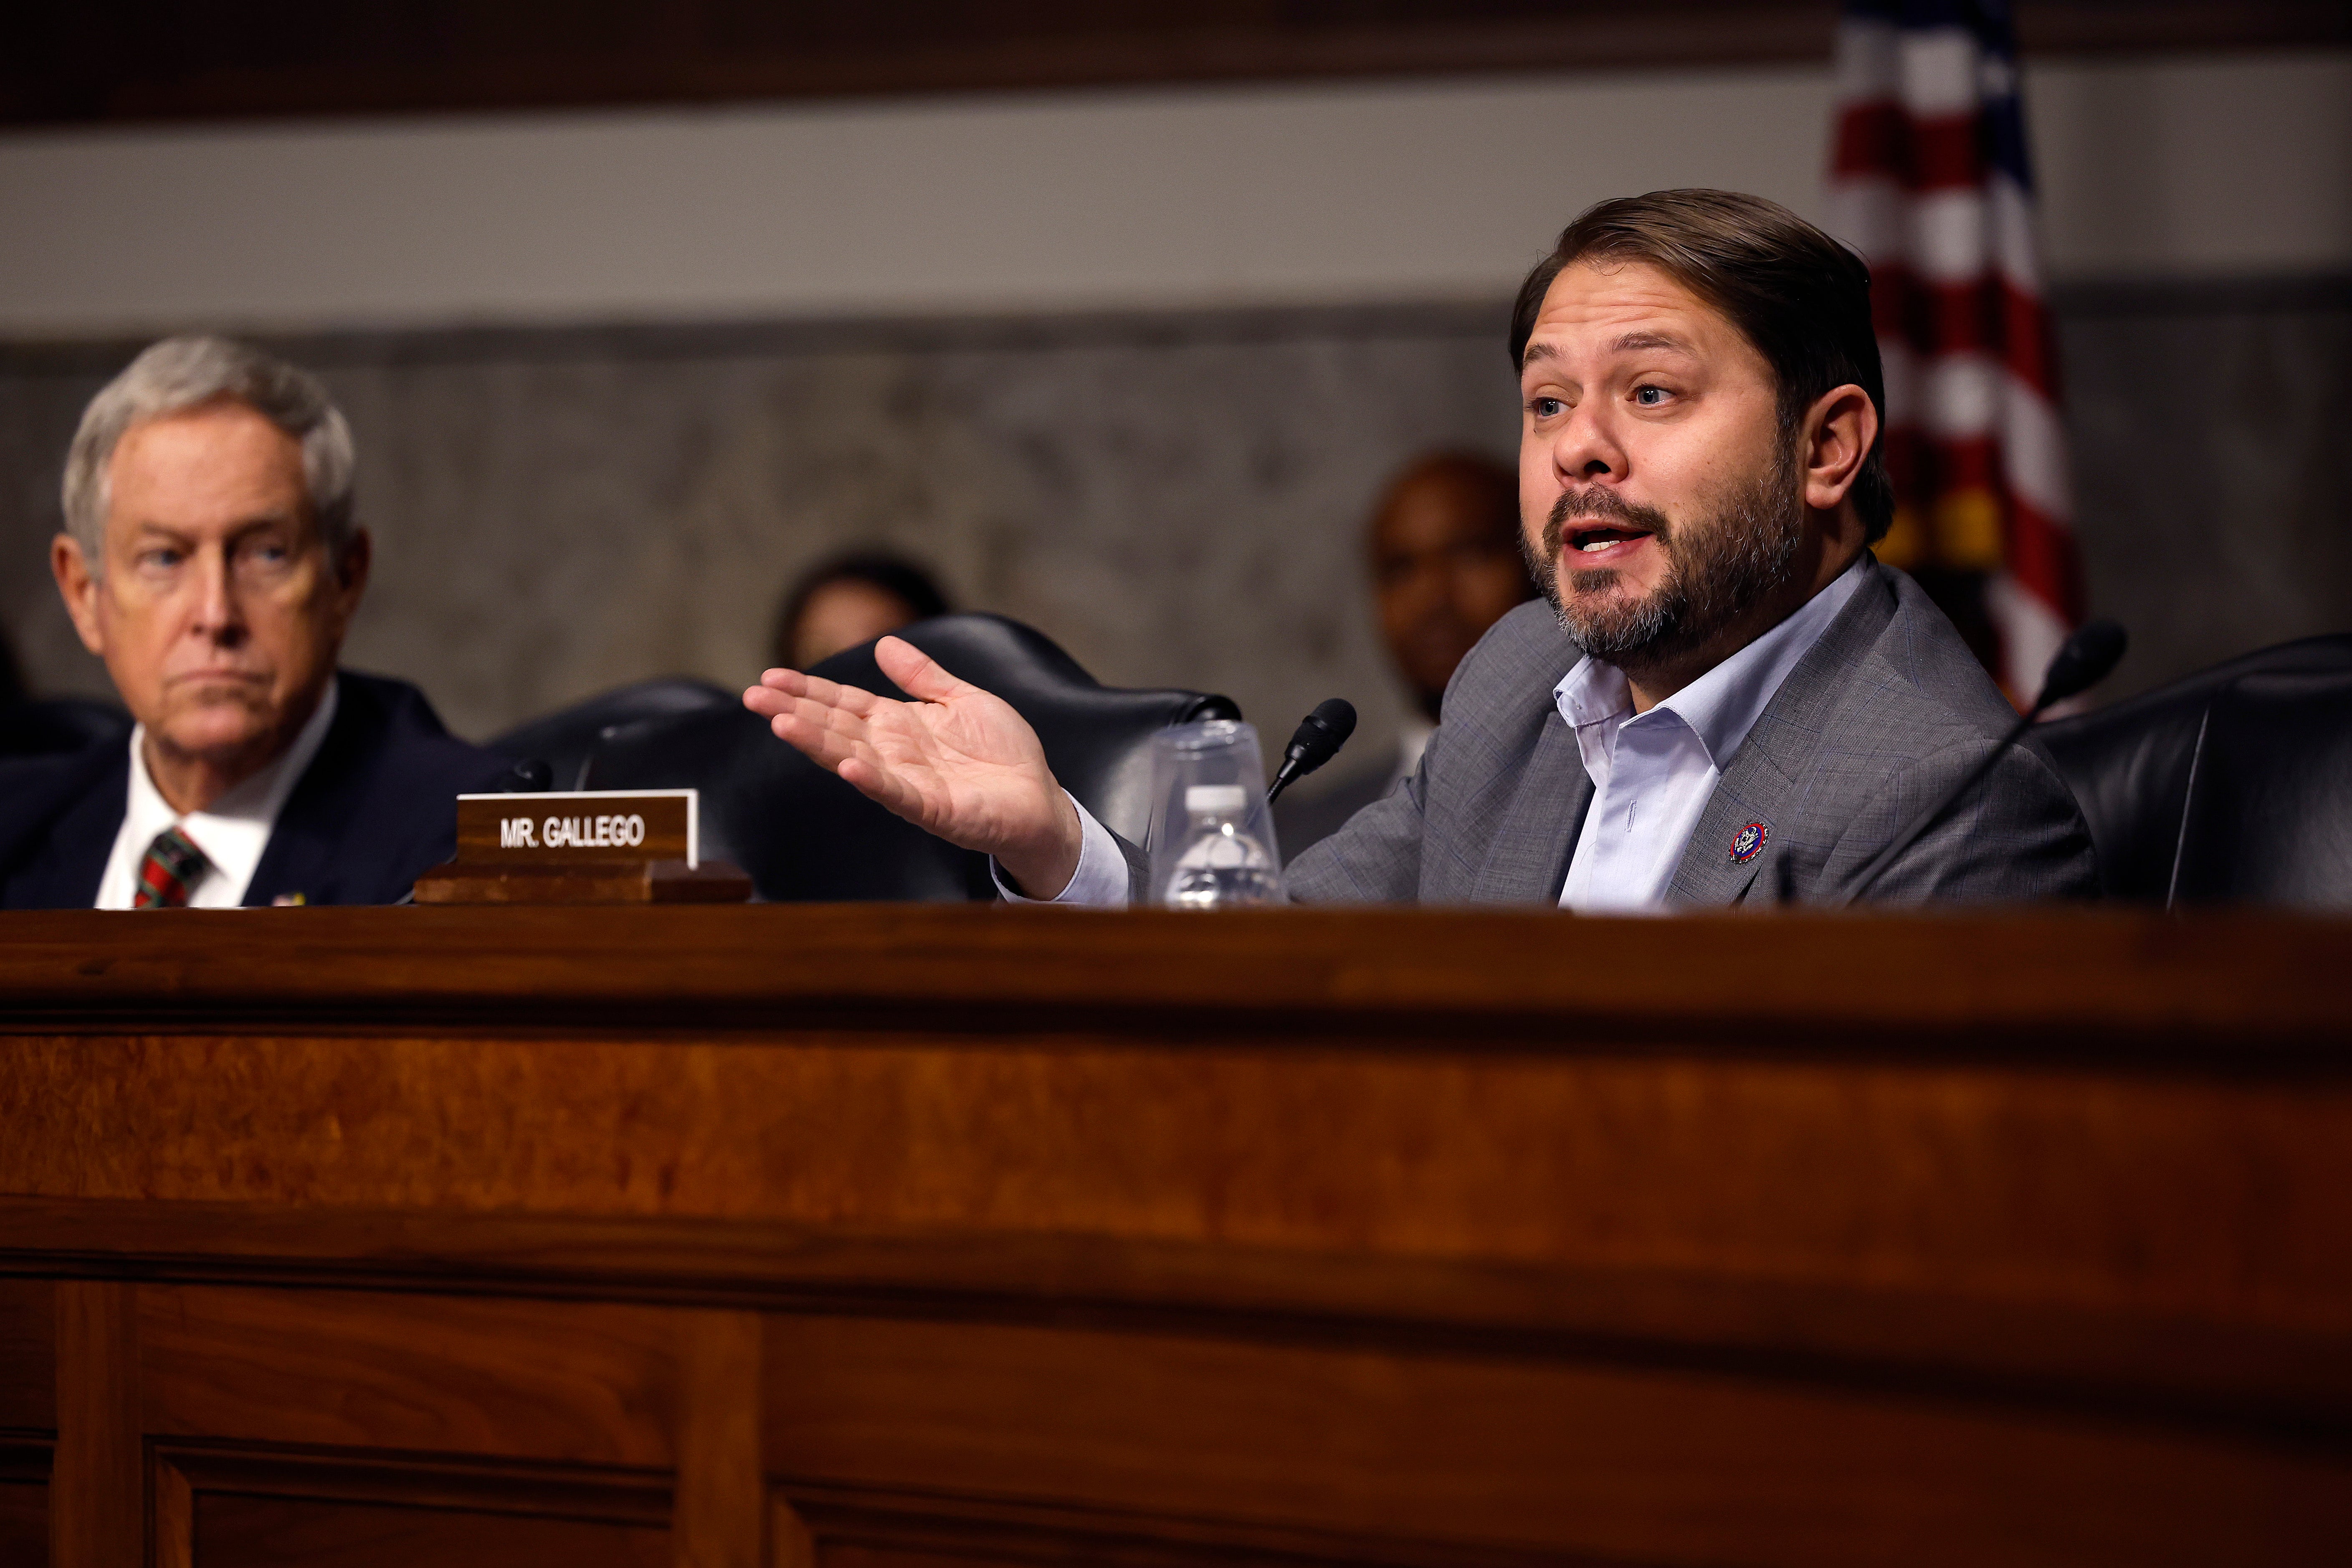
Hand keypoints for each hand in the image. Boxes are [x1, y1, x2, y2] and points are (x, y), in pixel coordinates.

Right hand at [743, 636, 1084, 897]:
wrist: (1040, 800)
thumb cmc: (1004, 754)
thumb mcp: (962, 700)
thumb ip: (923, 676)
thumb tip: (883, 643)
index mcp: (899, 725)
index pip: (843, 704)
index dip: (808, 690)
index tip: (769, 676)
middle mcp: (894, 753)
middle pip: (835, 728)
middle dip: (794, 712)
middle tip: (752, 696)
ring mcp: (909, 783)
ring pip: (853, 758)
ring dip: (816, 743)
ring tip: (780, 724)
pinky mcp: (933, 809)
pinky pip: (897, 793)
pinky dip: (872, 780)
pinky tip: (848, 766)